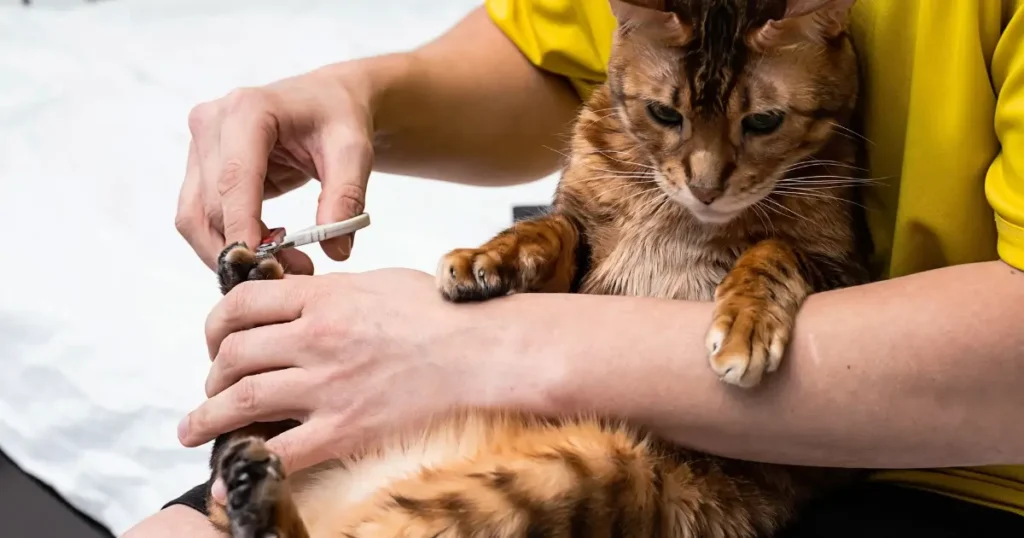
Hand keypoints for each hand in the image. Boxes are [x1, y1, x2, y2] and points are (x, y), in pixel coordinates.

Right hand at [175, 64, 374, 271]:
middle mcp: (211, 122)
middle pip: (210, 205)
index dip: (243, 228)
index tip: (263, 268)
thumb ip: (346, 197)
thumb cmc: (338, 118)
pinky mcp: (198, 166)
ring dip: (229, 251)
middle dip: (244, 248)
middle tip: (291, 273)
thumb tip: (336, 251)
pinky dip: (227, 241)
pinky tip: (267, 248)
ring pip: (194, 216)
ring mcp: (198, 144)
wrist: (326, 100)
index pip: (235, 179)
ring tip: (281, 265)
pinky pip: (200, 216)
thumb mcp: (354, 153)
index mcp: (248, 110)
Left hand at [176, 269, 487, 476]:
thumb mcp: (377, 283)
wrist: (481, 351)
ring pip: (241, 400)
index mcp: (321, 298)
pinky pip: (279, 453)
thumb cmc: (440, 313)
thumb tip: (301, 305)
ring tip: (194, 426)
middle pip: (233, 354)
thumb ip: (330, 294)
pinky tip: (226, 474)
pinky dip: (244, 465)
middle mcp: (314, 339)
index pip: (240, 304)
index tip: (216, 337)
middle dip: (212, 372)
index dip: (216, 323)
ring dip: (208, 416)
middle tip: (213, 384)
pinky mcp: (343, 428)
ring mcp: (326, 386)